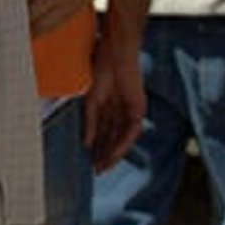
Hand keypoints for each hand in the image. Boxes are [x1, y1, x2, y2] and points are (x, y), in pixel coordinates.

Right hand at [83, 16, 146, 169]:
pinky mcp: (139, 108)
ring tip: (104, 166)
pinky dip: (123, 143)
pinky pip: (132, 131)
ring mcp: (130, 109)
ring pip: (123, 138)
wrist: (115, 54)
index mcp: (108, 106)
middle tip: (97, 170)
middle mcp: (120, 110)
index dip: (97, 148)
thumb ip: (90, 122)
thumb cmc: (100, 69)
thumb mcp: (91, 101)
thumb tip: (86, 143)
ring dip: (114, 153)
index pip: (103, 133)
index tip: (90, 163)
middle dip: (105, 155)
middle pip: (113, 138)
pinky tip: (114, 153)